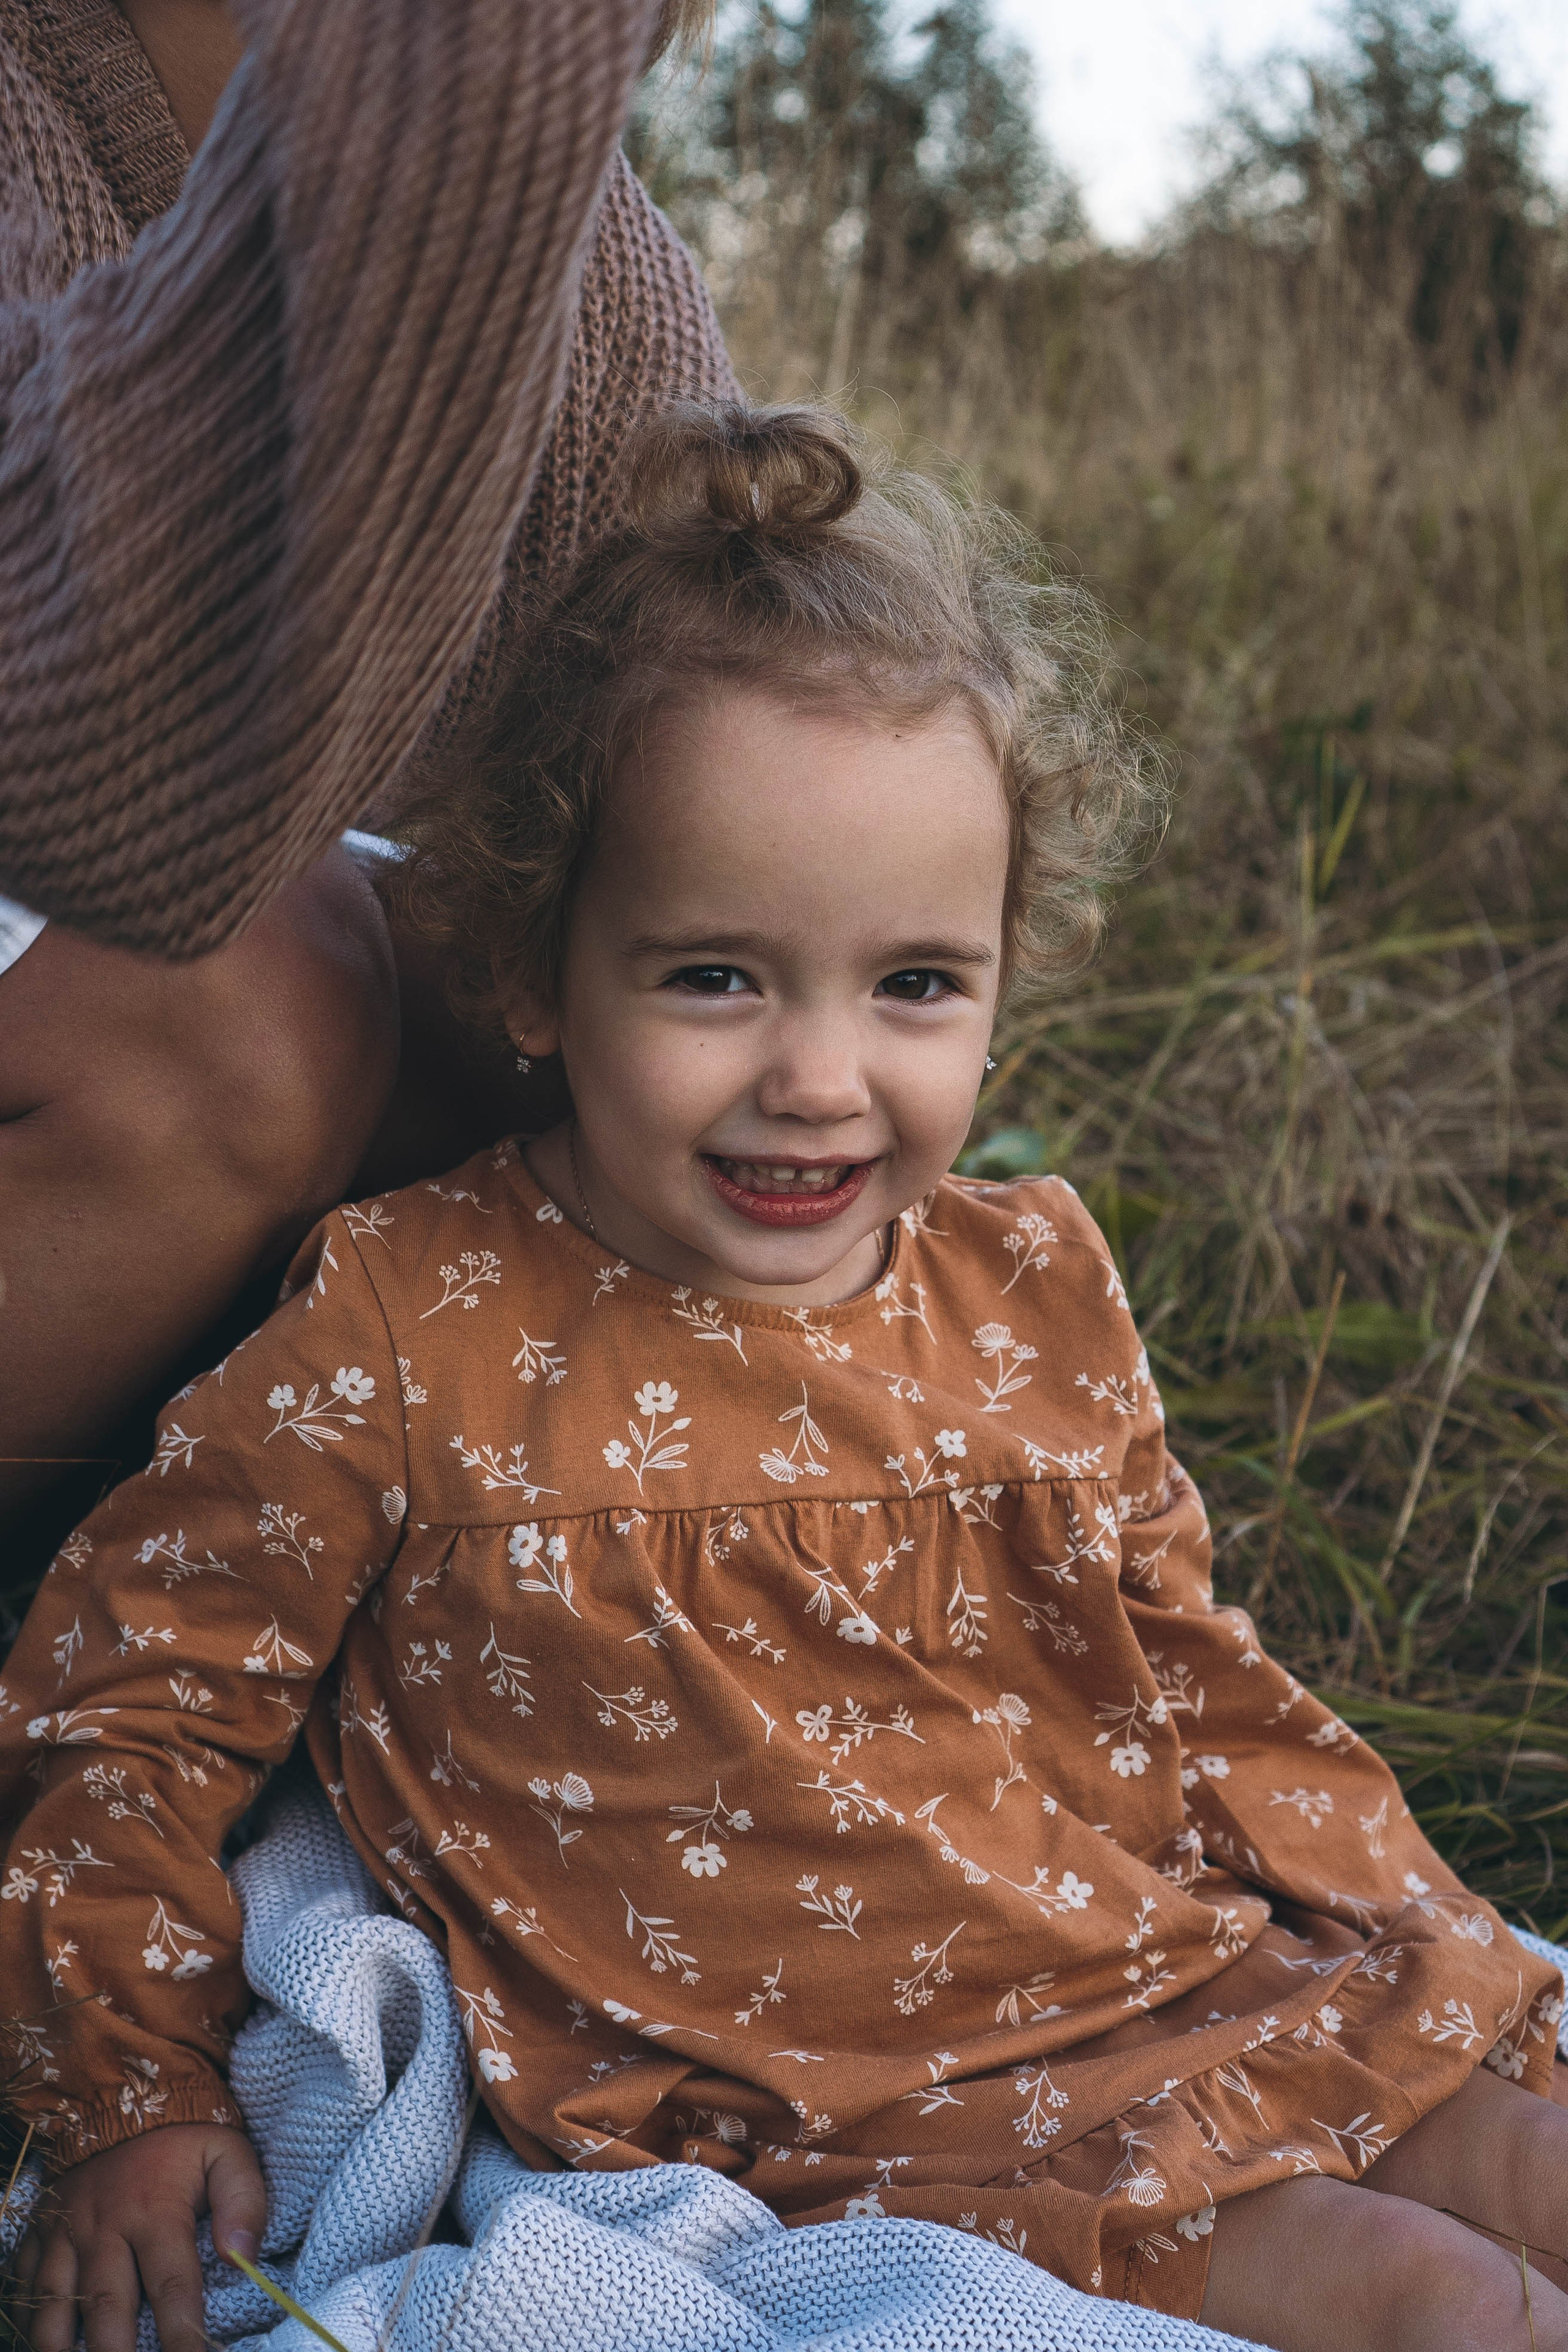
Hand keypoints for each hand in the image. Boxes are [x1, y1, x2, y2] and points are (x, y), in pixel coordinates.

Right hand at [7, 2123, 265, 2351]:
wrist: (122, 2096)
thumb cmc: (184, 2138)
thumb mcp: (227, 2154)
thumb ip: (243, 2201)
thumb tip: (244, 2256)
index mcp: (156, 2210)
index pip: (172, 2288)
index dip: (182, 2337)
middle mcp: (104, 2226)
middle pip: (107, 2309)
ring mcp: (65, 2230)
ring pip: (56, 2303)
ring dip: (62, 2346)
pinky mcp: (40, 2231)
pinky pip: (25, 2281)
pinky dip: (30, 2315)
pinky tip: (46, 2340)